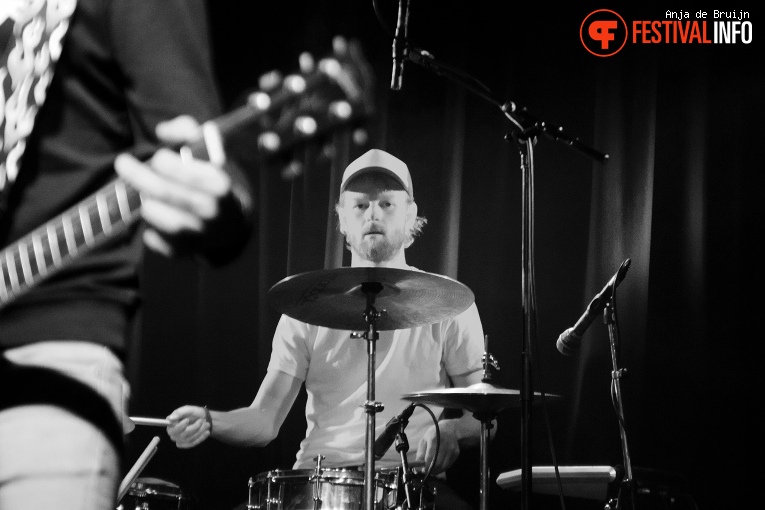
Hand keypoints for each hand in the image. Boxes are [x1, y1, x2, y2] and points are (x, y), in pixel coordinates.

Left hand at [114, 115, 233, 256]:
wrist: (231, 225)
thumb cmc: (213, 180)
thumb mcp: (209, 151)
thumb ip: (187, 131)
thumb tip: (163, 131)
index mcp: (220, 186)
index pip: (186, 172)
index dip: (165, 162)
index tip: (157, 157)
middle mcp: (210, 212)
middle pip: (164, 192)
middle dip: (138, 175)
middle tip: (123, 163)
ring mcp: (197, 235)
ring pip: (157, 217)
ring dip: (146, 203)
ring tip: (145, 194)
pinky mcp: (183, 251)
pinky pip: (155, 240)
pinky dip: (149, 230)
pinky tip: (155, 216)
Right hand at [166, 405, 210, 447]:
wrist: (202, 418)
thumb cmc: (192, 413)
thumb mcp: (187, 409)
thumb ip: (179, 412)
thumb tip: (170, 418)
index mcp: (171, 425)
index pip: (172, 429)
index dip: (180, 426)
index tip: (187, 420)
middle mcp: (173, 434)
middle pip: (182, 435)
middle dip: (194, 428)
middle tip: (201, 420)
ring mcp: (180, 440)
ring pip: (189, 439)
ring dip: (200, 431)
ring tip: (207, 424)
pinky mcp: (187, 444)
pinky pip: (193, 443)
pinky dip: (201, 438)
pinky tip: (207, 432)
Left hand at [415, 420, 460, 474]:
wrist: (449, 429)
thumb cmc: (434, 435)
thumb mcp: (424, 440)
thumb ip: (420, 453)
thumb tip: (417, 466)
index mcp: (434, 439)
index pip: (430, 457)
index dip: (426, 466)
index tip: (423, 470)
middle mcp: (444, 443)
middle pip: (438, 463)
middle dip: (431, 470)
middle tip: (427, 472)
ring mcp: (451, 448)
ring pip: (444, 466)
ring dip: (437, 471)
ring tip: (432, 470)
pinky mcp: (456, 452)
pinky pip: (449, 465)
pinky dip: (443, 468)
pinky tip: (439, 465)